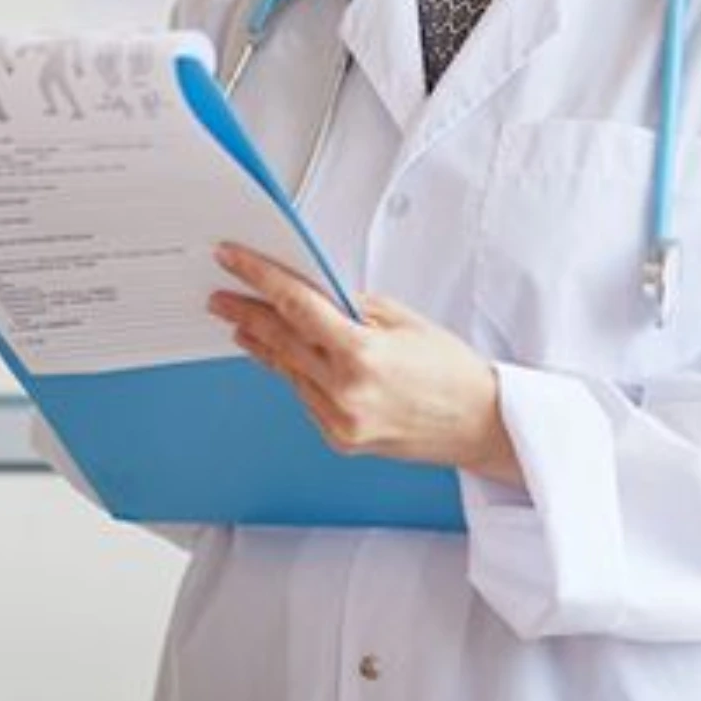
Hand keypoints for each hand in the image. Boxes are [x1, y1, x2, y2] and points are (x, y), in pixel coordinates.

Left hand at [207, 244, 522, 485]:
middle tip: (221, 296)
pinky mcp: (339, 439)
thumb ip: (351, 307)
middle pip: (280, 341)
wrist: (479, 424)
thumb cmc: (451, 371)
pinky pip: (305, 397)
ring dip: (265, 344)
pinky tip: (286, 358)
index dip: (258, 278)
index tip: (233, 261)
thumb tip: (310, 293)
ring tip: (243, 322)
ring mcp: (339, 421)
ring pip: (288, 372)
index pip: (295, 306)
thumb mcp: (403, 321)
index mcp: (361, 354)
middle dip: (246, 314)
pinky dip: (295, 373)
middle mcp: (345, 392)